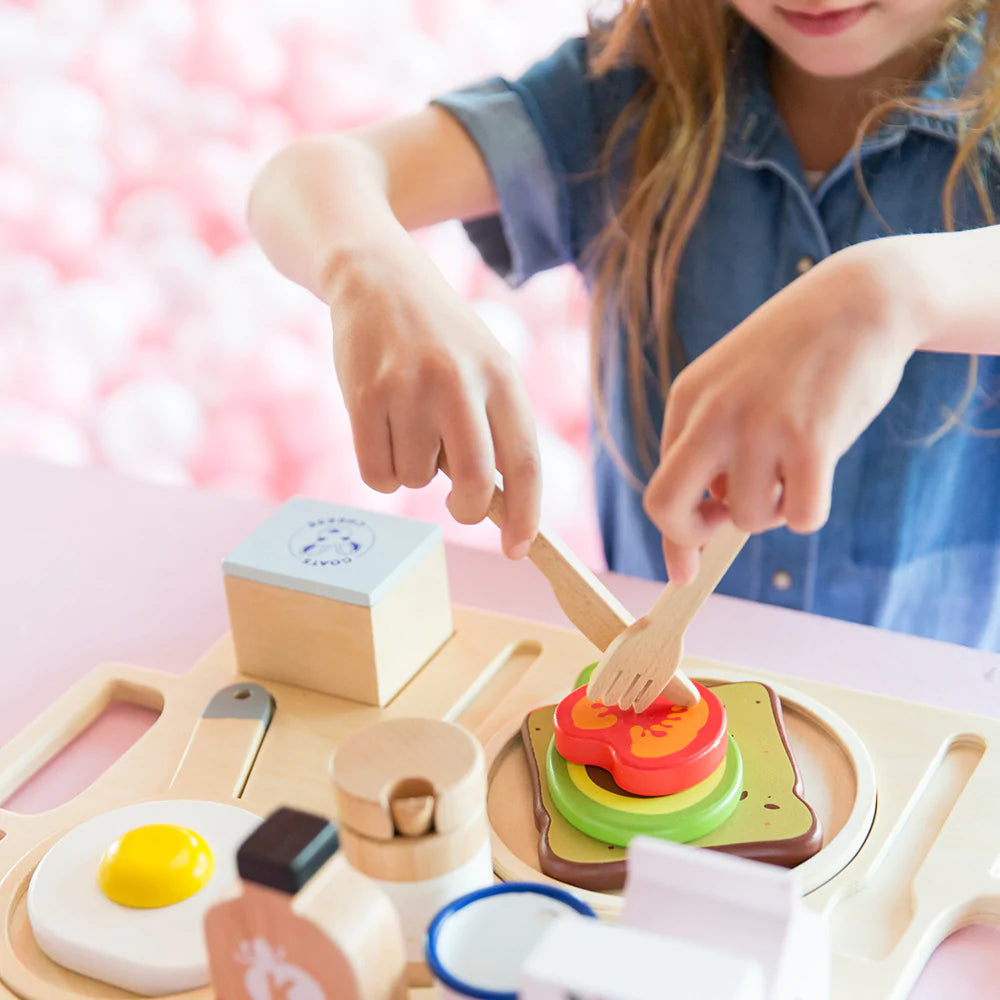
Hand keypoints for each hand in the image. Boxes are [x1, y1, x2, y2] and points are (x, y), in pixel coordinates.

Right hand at [325, 236, 539, 558]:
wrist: (376, 277)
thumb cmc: (439, 338)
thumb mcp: (484, 365)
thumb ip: (495, 428)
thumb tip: (499, 508)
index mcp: (501, 376)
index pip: (523, 462)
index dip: (525, 514)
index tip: (517, 549)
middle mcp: (458, 381)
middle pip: (472, 483)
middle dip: (466, 508)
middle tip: (458, 503)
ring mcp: (408, 388)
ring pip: (415, 481)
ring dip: (412, 470)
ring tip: (409, 424)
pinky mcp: (362, 396)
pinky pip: (376, 474)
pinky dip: (380, 470)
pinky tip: (381, 431)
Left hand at [644, 241, 923, 583]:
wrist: (860, 300)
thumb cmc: (797, 356)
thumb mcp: (734, 389)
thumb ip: (711, 451)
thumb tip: (701, 534)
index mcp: (687, 401)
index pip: (660, 488)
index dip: (676, 534)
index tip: (687, 564)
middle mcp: (712, 414)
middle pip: (667, 508)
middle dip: (691, 537)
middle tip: (726, 525)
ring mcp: (758, 426)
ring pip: (747, 517)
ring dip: (773, 509)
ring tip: (793, 467)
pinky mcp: (810, 438)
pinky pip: (801, 517)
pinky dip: (809, 511)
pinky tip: (819, 472)